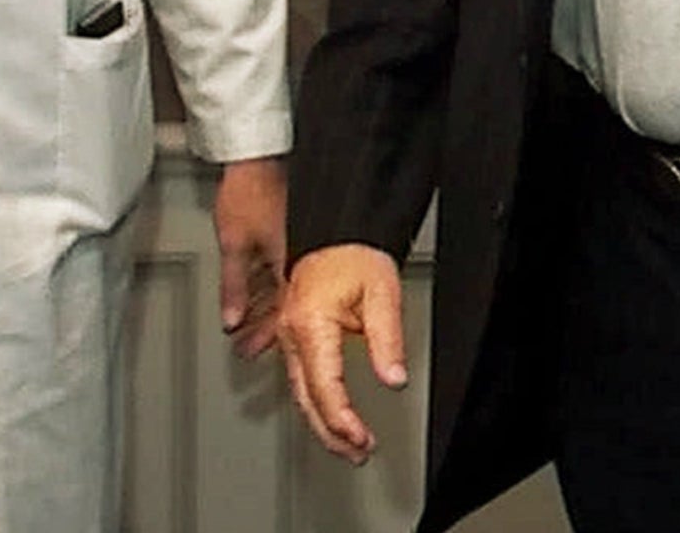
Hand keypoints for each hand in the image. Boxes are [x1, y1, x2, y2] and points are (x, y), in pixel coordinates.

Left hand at [213, 156, 286, 359]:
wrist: (260, 156)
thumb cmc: (251, 191)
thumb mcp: (234, 245)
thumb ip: (233, 287)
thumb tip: (231, 319)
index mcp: (290, 267)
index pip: (281, 315)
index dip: (263, 337)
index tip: (250, 350)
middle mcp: (298, 259)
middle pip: (282, 305)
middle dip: (262, 327)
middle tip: (248, 344)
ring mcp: (295, 246)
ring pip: (280, 287)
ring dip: (261, 307)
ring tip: (245, 324)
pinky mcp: (289, 232)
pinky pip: (277, 267)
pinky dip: (263, 283)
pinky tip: (251, 290)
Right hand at [278, 243, 406, 464]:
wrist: (333, 226)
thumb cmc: (354, 252)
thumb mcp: (381, 293)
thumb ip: (387, 340)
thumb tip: (393, 378)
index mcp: (310, 323)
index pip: (325, 388)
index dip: (343, 421)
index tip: (362, 439)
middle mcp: (291, 331)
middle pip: (306, 397)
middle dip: (331, 432)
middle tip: (356, 452)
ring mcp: (286, 332)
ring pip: (297, 390)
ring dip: (321, 420)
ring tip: (345, 442)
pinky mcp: (289, 330)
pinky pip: (297, 375)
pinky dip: (312, 400)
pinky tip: (325, 412)